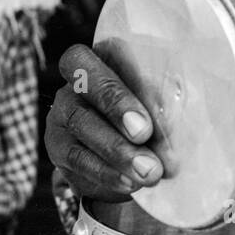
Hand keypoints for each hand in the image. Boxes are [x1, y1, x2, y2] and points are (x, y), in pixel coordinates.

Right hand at [44, 43, 168, 201]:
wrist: (128, 160)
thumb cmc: (152, 119)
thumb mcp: (160, 106)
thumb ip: (163, 107)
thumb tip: (175, 126)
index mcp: (105, 60)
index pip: (105, 52)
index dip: (124, 75)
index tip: (150, 106)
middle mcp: (77, 82)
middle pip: (88, 83)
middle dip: (117, 106)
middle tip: (145, 133)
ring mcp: (63, 113)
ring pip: (83, 123)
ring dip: (117, 150)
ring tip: (149, 171)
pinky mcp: (58, 146)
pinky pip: (77, 157)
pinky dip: (107, 171)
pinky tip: (130, 182)